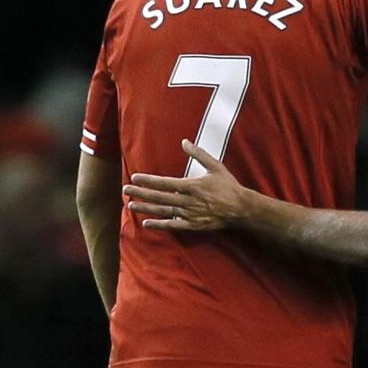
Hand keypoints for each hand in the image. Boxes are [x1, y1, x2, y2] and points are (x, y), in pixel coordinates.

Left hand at [123, 139, 248, 230]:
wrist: (241, 208)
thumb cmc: (229, 186)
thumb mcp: (216, 166)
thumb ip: (198, 154)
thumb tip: (184, 141)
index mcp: (191, 186)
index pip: (164, 183)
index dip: (148, 180)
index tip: (134, 177)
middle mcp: (187, 201)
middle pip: (159, 197)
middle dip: (141, 193)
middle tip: (125, 190)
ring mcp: (189, 214)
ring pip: (163, 211)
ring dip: (146, 208)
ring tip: (131, 205)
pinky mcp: (193, 225)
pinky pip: (173, 225)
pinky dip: (159, 225)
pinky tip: (146, 224)